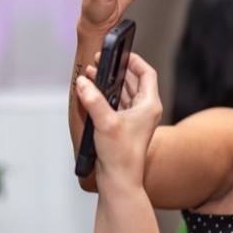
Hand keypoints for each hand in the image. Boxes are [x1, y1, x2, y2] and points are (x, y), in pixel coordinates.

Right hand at [76, 53, 161, 186]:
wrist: (119, 179)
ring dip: (107, 82)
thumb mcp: (106, 123)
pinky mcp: (121, 125)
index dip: (134, 60)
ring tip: (90, 74)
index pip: (146, 73)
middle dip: (115, 69)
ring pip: (121, 92)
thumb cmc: (122, 155)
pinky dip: (102, 95)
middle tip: (98, 61)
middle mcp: (143, 110)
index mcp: (149, 105)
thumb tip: (83, 82)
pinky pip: (113, 103)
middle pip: (132, 80)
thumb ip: (93, 100)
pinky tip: (90, 92)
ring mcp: (132, 118)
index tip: (119, 52)